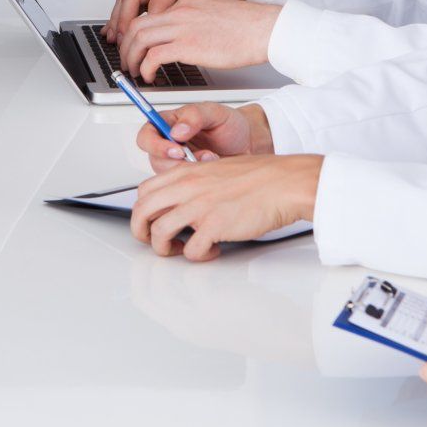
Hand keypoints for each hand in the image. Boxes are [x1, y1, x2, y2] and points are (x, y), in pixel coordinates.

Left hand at [116, 0, 280, 81]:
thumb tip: (183, 43)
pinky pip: (153, 56)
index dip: (135, 35)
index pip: (148, 16)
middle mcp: (180, 12)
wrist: (265, 29)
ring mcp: (182, 27)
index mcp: (185, 4)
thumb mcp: (213, 17)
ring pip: (139, 39)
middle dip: (126, 47)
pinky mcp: (188, 45)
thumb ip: (194, 24)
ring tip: (134, 72)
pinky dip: (145, 68)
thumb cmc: (247, 28)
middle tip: (127, 63)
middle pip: (136, 26)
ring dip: (132, 59)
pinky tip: (150, 76)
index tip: (133, 48)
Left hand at [129, 154, 319, 260]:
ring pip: (159, 233)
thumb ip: (193, 183)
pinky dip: (198, 256)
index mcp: (186, 172)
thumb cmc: (259, 178)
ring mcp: (199, 206)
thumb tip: (178, 201)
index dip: (143, 211)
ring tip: (182, 250)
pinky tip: (211, 251)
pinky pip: (191, 250)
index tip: (151, 222)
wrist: (285, 183)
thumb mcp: (215, 170)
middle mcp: (187, 187)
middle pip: (142, 213)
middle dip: (142, 233)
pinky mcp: (215, 225)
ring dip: (166, 249)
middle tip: (156, 243)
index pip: (144, 192)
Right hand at [134, 102, 268, 170]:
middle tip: (196, 158)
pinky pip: (183, 185)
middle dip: (175, 162)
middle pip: (154, 159)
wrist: (248, 144)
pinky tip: (212, 167)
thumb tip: (177, 130)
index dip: (156, 145)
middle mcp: (168, 144)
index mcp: (168, 123)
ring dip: (190, 170)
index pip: (147, 135)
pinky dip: (198, 180)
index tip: (177, 149)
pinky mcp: (187, 179)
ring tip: (210, 158)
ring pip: (168, 175)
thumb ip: (195, 116)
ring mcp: (177, 163)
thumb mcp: (215, 113)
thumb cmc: (230, 125)